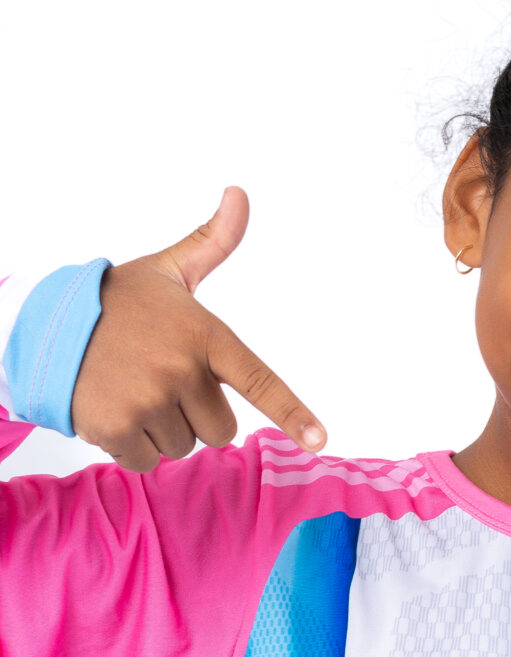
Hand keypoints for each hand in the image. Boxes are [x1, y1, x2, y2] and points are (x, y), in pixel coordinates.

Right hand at [71, 187, 326, 472]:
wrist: (46, 324)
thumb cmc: (118, 303)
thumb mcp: (168, 272)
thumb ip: (212, 243)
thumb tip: (239, 195)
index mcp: (204, 335)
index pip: (257, 379)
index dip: (291, 412)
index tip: (319, 440)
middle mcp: (180, 369)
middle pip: (220, 430)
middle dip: (195, 415)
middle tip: (161, 381)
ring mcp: (149, 400)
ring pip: (183, 446)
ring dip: (162, 429)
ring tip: (133, 390)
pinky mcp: (117, 427)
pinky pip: (147, 461)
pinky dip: (132, 446)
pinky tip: (114, 409)